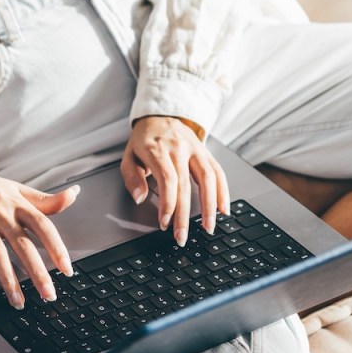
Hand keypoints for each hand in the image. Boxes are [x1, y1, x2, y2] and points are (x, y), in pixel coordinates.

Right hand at [0, 139, 76, 308]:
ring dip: (8, 280)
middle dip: (37, 272)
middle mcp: (1, 212)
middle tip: (49, 295)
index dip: (57, 247)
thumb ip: (45, 200)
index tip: (67, 269)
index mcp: (17, 204)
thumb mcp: (16, 189)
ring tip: (18, 302)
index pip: (43, 225)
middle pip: (23, 245)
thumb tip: (74, 195)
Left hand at [120, 116, 230, 244]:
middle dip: (185, 214)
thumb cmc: (144, 141)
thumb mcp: (128, 156)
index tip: (165, 223)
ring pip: (208, 177)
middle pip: (186, 184)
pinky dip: (223, 191)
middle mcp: (179, 148)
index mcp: (158, 149)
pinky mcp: (206, 152)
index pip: (167, 179)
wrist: (161, 116)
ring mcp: (196, 149)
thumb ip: (132, 178)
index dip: (168, 203)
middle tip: (182, 236)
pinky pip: (218, 172)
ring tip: (208, 227)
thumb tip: (140, 197)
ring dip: (209, 205)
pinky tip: (223, 209)